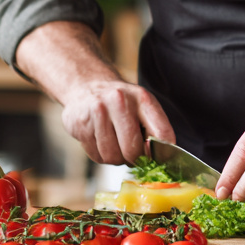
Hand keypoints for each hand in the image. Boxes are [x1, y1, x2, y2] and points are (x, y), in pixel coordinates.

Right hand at [16, 20, 174, 165]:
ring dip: (116, 158)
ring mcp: (97, 111)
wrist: (87, 85)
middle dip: (134, 159)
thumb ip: (156, 129)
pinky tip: (101, 140)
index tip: (157, 158)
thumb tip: (165, 158)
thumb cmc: (121, 102)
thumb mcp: (143, 106)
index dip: (161, 154)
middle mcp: (119, 100)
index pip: (161, 133)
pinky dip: (101, 155)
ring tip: (115, 143)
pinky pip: (96, 156)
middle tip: (133, 154)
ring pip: (112, 157)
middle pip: (132, 150)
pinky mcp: (80, 124)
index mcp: (142, 98)